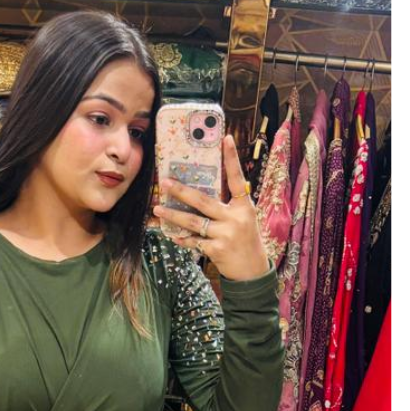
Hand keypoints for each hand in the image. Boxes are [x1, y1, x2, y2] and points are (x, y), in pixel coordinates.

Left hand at [153, 133, 271, 281]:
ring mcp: (224, 235)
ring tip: (157, 209)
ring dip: (173, 215)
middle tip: (164, 182)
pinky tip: (170, 234)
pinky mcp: (215, 250)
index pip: (238, 179)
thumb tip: (199, 193)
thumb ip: (226, 206)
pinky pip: (193, 241)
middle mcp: (235, 218)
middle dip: (182, 191)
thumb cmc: (246, 240)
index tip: (226, 138)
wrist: (252, 272)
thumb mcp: (243, 219)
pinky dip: (181, 238)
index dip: (232, 159)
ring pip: (193, 222)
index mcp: (244, 206)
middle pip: (203, 201)